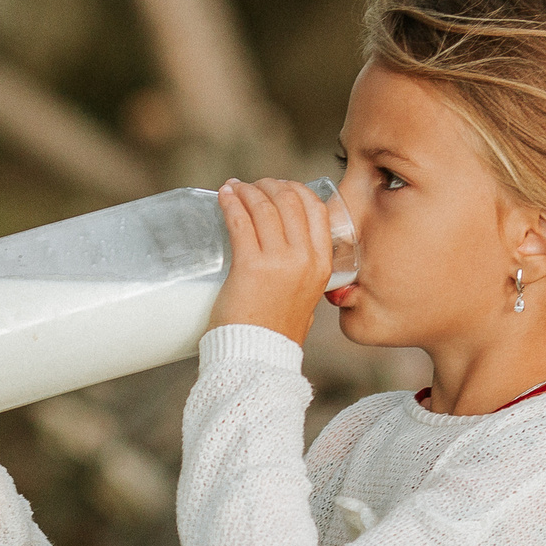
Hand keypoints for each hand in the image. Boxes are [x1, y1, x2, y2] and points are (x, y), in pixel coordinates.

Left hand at [208, 177, 330, 345]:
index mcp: (322, 265)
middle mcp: (305, 259)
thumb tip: (289, 257)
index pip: (316, 209)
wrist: (257, 359)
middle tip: (251, 186)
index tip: (277, 187)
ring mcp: (280, 262)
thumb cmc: (274, 333)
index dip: (295, 190)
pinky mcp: (250, 266)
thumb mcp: (305, 300)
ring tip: (233, 188)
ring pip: (264, 208)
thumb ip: (303, 277)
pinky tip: (223, 196)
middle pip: (290, 201)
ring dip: (246, 191)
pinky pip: (240, 222)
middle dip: (268, 186)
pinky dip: (230, 203)